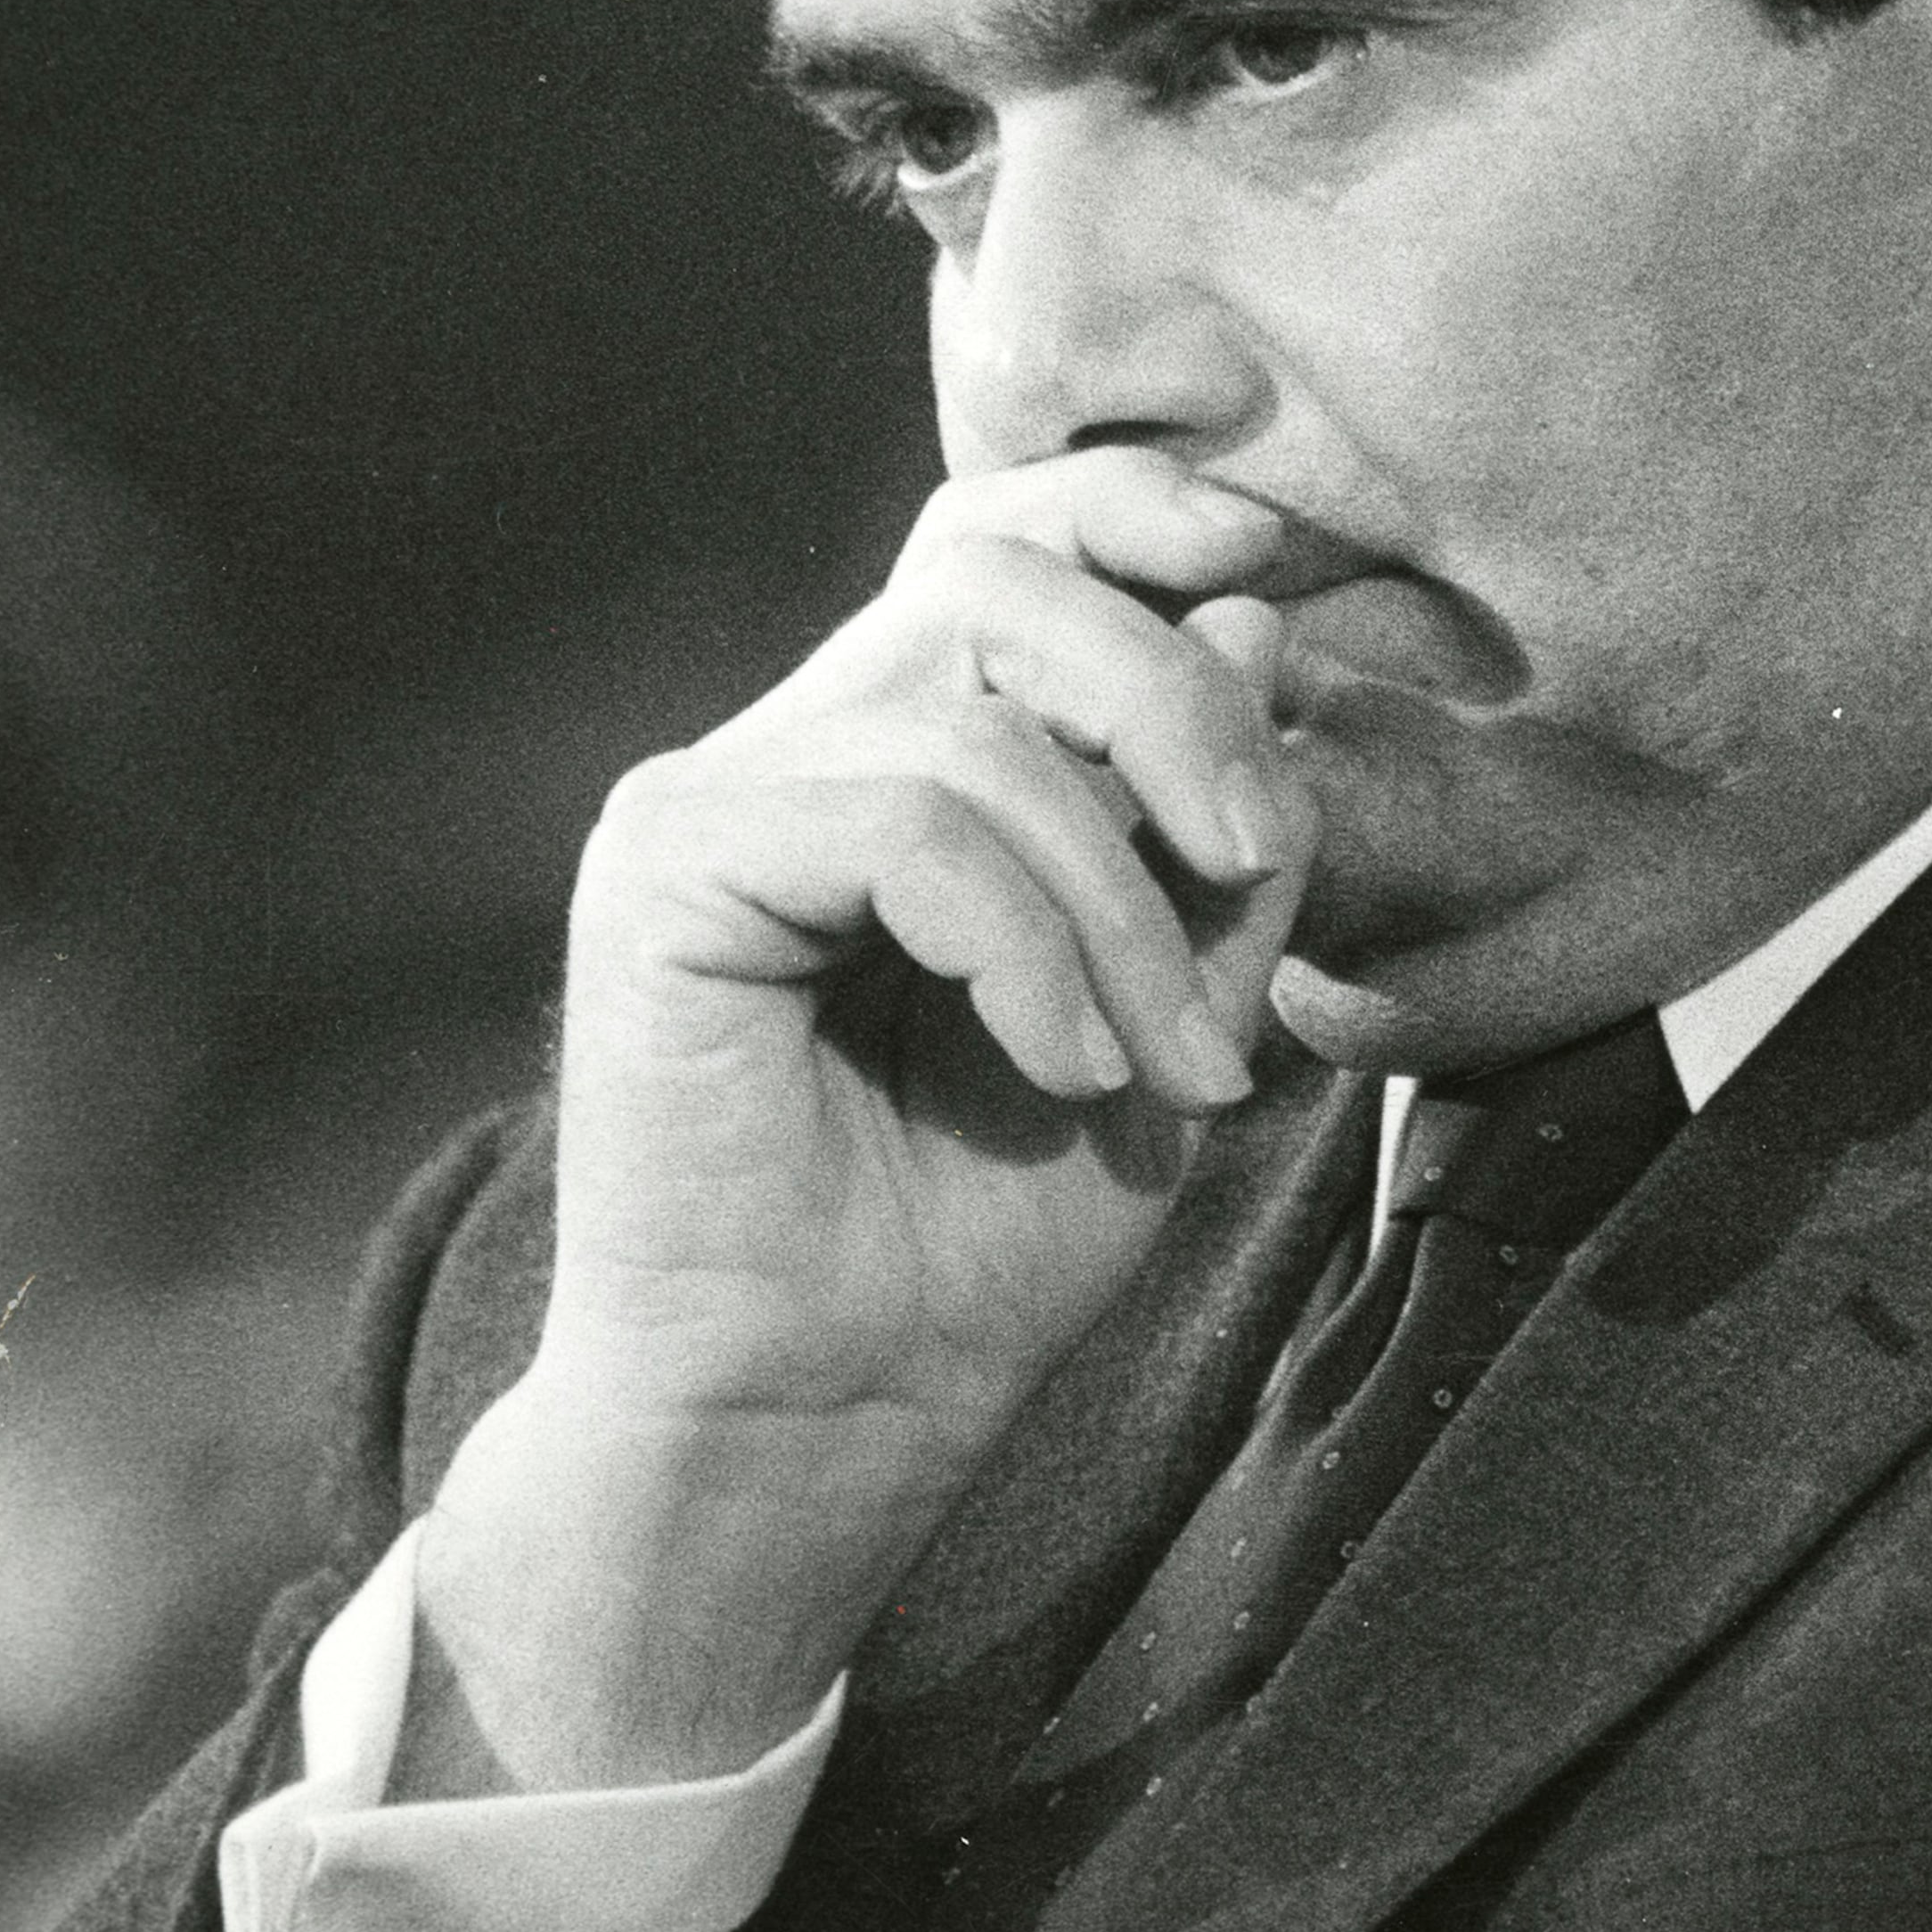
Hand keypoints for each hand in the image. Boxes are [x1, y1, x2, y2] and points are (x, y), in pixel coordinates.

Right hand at [408, 448, 1315, 1790]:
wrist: (827, 1422)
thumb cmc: (980, 1243)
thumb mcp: (1174, 1014)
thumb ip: (1214, 843)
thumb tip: (1252, 619)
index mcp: (894, 753)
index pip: (997, 539)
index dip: (1124, 508)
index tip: (1266, 561)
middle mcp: (791, 746)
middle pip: (995, 582)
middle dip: (1172, 705)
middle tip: (1260, 872)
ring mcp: (713, 797)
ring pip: (978, 728)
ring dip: (1125, 907)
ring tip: (1168, 1070)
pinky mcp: (665, 868)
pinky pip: (905, 823)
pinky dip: (1026, 945)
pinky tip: (1065, 1068)